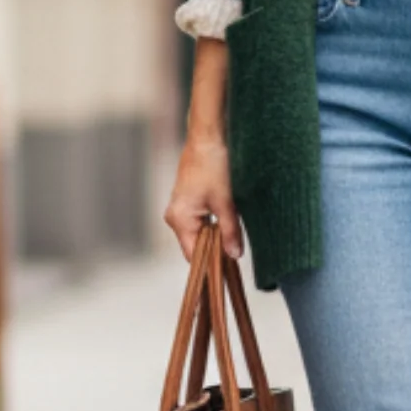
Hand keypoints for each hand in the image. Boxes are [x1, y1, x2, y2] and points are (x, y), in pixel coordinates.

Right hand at [164, 135, 235, 262]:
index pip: (193, 255)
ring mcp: (179, 208)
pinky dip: (212, 225)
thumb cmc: (214, 165)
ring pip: (199, 233)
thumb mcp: (226, 202)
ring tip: (234, 237)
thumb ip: (230, 231)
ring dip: (215, 236)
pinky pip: (199, 221)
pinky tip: (227, 222)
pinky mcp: (187, 200)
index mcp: (180, 219)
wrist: (208, 137)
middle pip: (195, 245)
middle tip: (236, 254)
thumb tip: (234, 256)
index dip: (210, 265)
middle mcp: (175, 216)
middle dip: (214, 250)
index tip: (228, 273)